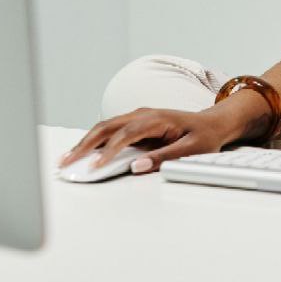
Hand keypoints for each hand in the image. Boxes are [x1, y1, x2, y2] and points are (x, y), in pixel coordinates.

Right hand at [59, 106, 241, 174]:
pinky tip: (81, 152)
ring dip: (85, 142)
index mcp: (157, 119)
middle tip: (66, 163)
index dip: (108, 150)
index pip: (126, 134)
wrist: (214, 122)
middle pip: (107, 127)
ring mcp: (138, 117)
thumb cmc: (205, 136)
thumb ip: (164, 157)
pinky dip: (93, 140)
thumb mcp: (191, 150)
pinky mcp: (136, 123)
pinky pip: (110, 130)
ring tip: (66, 159)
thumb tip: (137, 166)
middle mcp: (144, 114)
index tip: (94, 166)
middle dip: (84, 144)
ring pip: (105, 127)